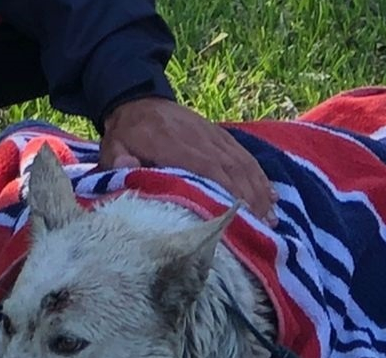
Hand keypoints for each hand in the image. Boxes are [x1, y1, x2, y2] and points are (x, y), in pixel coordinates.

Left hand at [99, 97, 278, 224]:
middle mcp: (200, 140)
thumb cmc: (126, 133)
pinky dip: (260, 176)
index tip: (240, 217)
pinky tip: (271, 195)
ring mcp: (213, 137)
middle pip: (232, 171)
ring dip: (259, 192)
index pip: (206, 169)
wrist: (139, 100)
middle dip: (249, 200)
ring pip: (243, 165)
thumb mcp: (113, 145)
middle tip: (263, 229)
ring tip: (271, 219)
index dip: (225, 192)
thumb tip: (129, 166)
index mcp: (174, 145)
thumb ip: (119, 158)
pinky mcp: (220, 136)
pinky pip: (245, 156)